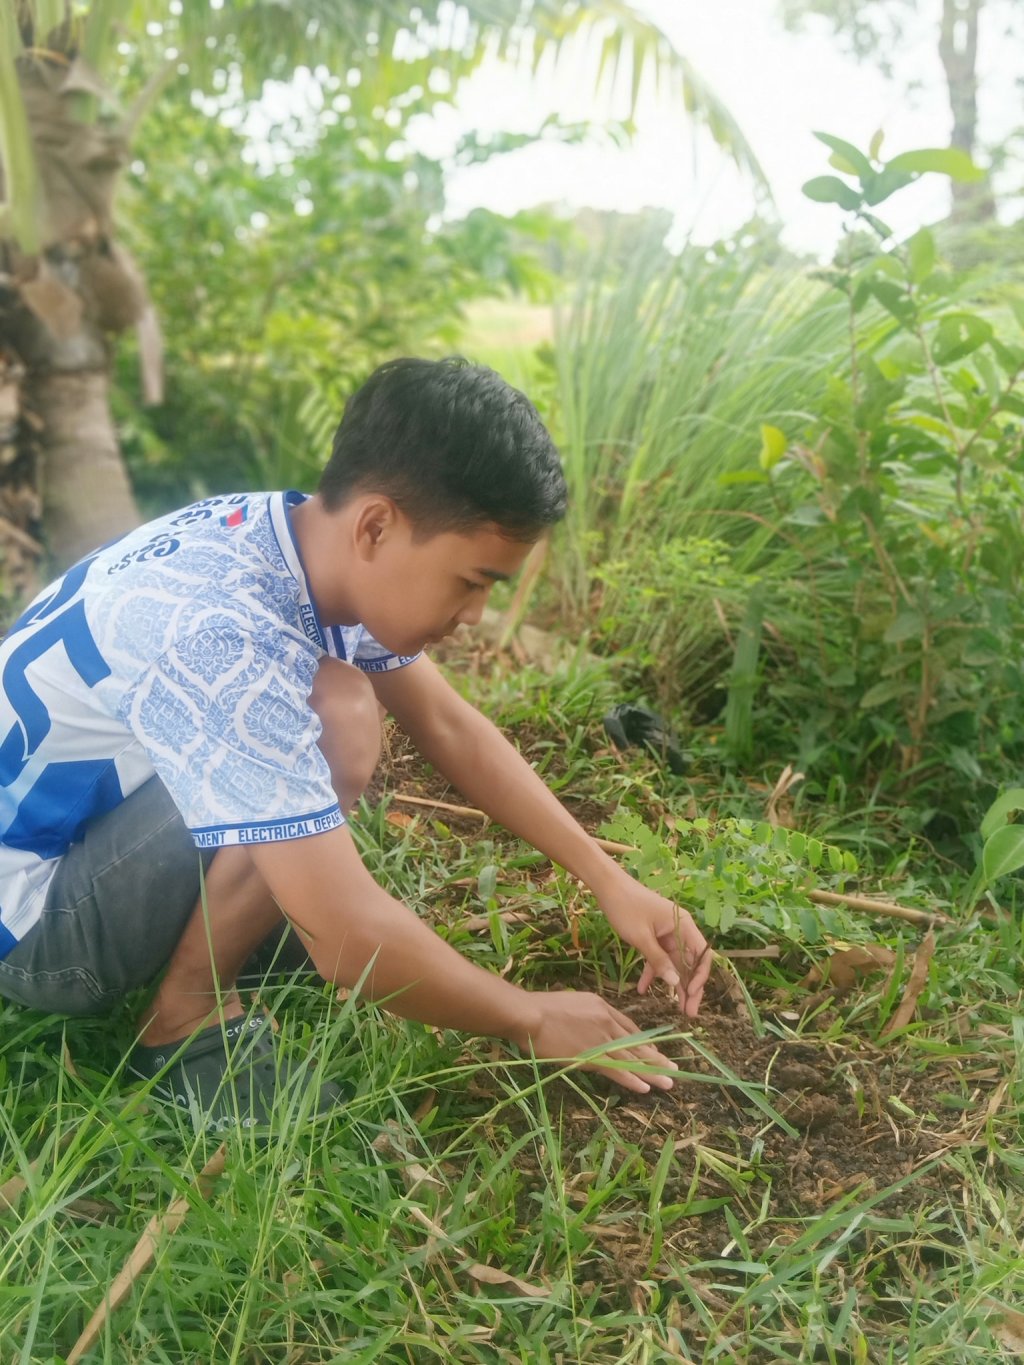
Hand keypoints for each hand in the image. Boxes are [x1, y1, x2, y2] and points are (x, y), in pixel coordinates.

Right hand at [517, 989, 677, 1093]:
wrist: (530, 1015)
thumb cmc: (541, 1008)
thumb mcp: (571, 1003)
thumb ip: (586, 1016)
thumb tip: (589, 1028)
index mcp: (602, 1006)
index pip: (629, 1027)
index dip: (643, 1043)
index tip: (653, 1052)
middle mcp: (607, 1021)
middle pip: (636, 1044)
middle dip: (656, 1058)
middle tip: (673, 1068)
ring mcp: (601, 1039)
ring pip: (632, 1059)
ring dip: (652, 1072)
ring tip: (668, 1082)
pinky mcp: (592, 1056)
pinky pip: (617, 1070)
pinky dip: (632, 1079)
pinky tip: (646, 1087)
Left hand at [596, 875, 710, 1016]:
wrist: (607, 886)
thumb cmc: (625, 907)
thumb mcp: (641, 937)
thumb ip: (659, 960)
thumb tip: (676, 982)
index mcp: (683, 924)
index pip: (702, 954)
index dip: (700, 976)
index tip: (692, 994)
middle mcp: (679, 929)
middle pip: (690, 962)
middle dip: (690, 987)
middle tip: (689, 1012)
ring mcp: (667, 932)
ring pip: (674, 962)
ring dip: (673, 983)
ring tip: (675, 1008)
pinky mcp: (654, 935)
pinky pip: (658, 957)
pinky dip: (652, 971)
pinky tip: (642, 989)